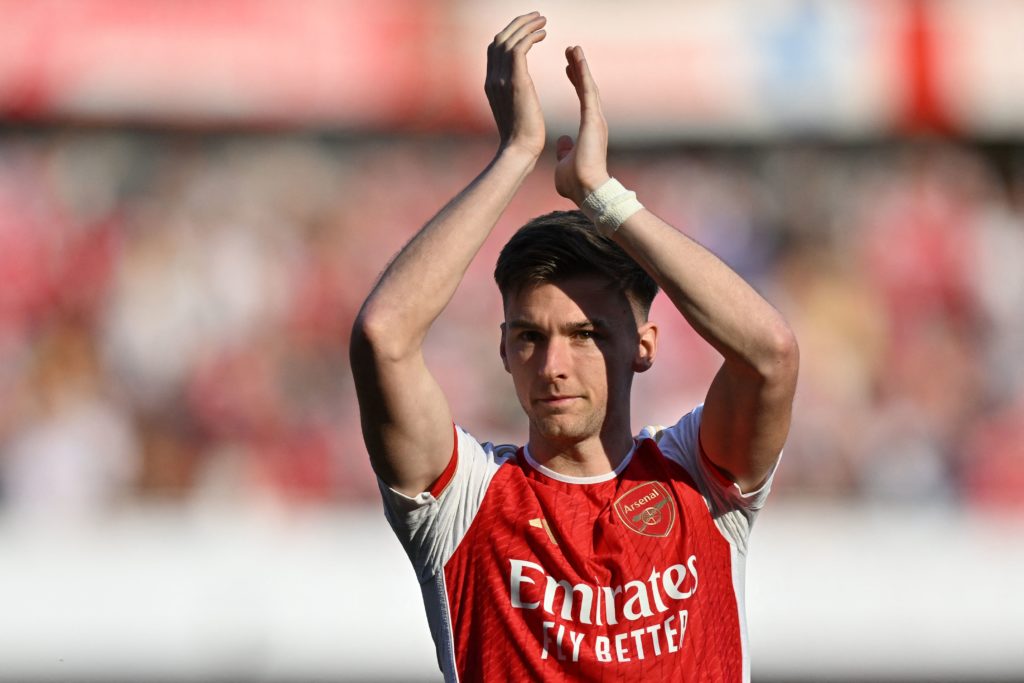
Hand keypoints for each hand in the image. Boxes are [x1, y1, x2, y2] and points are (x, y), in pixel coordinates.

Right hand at [486, 13, 547, 159]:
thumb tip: (521, 93)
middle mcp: (492, 79)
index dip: (510, 35)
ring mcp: (501, 80)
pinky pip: (519, 49)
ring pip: (509, 40)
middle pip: (499, 39)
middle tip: (537, 17)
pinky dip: (530, 37)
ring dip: (526, 26)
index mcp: (491, 85)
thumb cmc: (522, 140)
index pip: (495, 50)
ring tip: (543, 21)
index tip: (528, 30)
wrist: (520, 151)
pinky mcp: (515, 82)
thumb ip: (514, 96)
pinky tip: (544, 35)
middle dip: (518, 24)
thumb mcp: (514, 113)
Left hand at [555, 46, 610, 205]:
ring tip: (573, 48)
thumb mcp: (565, 163)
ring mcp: (596, 119)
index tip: (568, 68)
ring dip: (581, 65)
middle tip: (571, 50)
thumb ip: (564, 151)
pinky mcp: (593, 119)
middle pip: (587, 87)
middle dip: (579, 67)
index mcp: (589, 129)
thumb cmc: (577, 183)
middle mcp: (595, 120)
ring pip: (589, 85)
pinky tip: (576, 57)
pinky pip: (587, 91)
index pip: (582, 98)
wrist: (588, 191)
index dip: (576, 81)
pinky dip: (582, 73)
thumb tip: (561, 142)